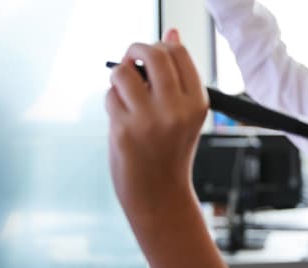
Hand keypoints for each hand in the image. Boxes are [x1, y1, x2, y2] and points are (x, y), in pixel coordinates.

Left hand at [106, 29, 207, 207]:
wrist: (159, 195)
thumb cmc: (170, 151)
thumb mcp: (184, 113)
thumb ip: (177, 76)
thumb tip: (172, 32)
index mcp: (197, 103)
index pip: (178, 53)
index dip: (160, 46)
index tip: (151, 56)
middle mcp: (176, 109)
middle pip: (154, 54)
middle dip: (136, 49)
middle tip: (131, 59)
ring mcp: (149, 120)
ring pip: (124, 73)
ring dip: (119, 77)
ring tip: (125, 94)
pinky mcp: (124, 129)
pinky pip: (110, 96)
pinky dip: (112, 101)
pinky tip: (121, 119)